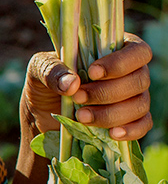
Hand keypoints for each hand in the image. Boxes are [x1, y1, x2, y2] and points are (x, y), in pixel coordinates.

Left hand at [22, 33, 152, 141]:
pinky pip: (143, 124)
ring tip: (81, 117)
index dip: (120, 62)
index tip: (93, 73)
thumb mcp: (39, 70)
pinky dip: (130, 130)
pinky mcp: (131, 120)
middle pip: (139, 79)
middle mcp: (130, 72)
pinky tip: (112, 133)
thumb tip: (71, 83)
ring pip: (140, 104)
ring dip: (111, 113)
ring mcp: (134, 97)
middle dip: (107, 92)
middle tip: (78, 97)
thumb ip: (51, 70)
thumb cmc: (47, 82)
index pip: (136, 50)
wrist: (43, 115)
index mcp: (114, 50)